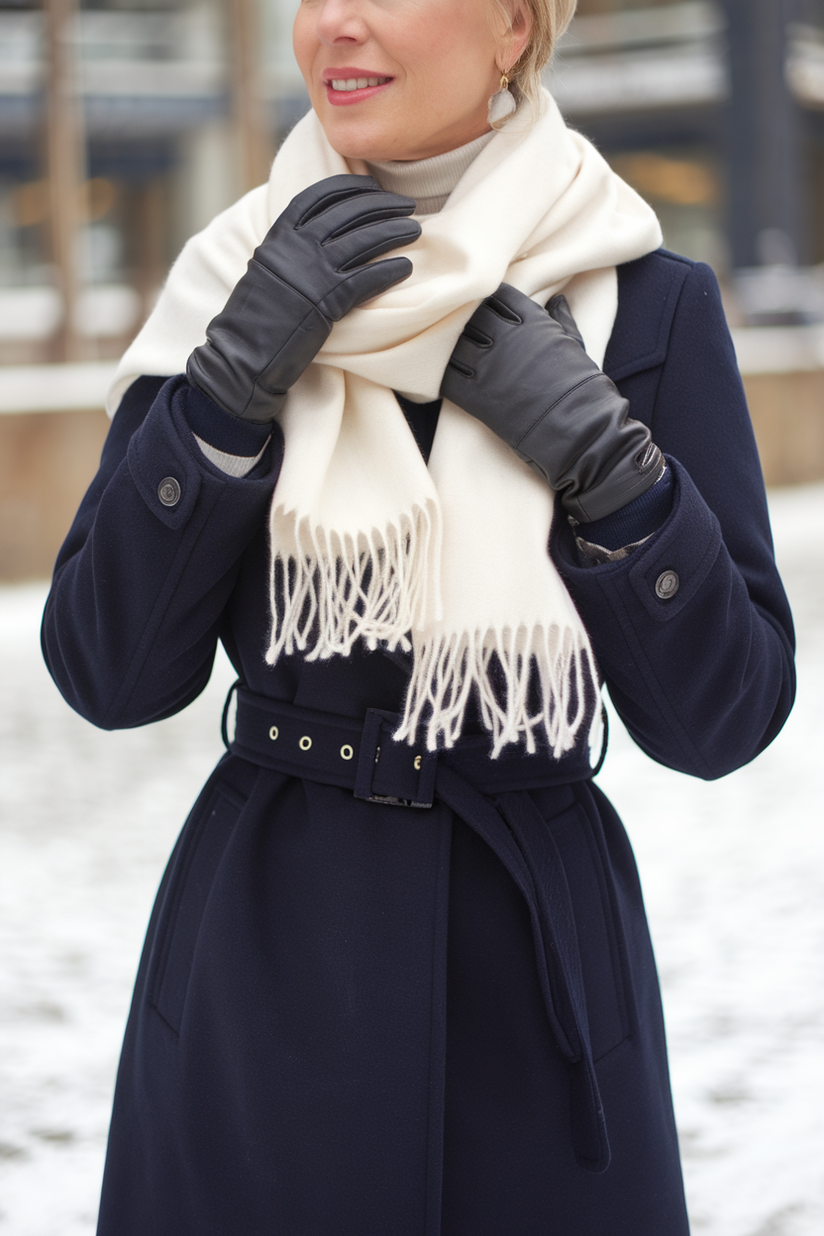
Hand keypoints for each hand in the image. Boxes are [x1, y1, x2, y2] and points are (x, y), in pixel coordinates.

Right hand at [187, 175, 420, 422]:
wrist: (242, 355)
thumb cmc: (253, 319)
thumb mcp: (265, 270)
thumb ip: (287, 250)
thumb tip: (311, 238)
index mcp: (279, 235)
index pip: (319, 196)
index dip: (351, 187)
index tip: (373, 186)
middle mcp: (296, 247)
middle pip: (348, 213)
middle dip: (382, 204)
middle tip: (407, 204)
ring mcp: (312, 273)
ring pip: (363, 241)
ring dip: (394, 232)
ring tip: (414, 230)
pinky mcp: (327, 302)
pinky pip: (367, 279)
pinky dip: (389, 270)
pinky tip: (406, 267)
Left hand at [441, 284, 663, 522]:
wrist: (578, 429)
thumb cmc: (582, 389)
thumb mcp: (576, 346)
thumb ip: (562, 320)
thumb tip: (558, 299)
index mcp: (531, 320)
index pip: (497, 295)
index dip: (487, 298)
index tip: (482, 304)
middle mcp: (505, 337)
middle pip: (468, 314)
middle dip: (461, 316)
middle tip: (453, 322)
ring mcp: (487, 365)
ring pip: (451, 341)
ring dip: (444, 342)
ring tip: (440, 345)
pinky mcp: (475, 395)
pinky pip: (444, 375)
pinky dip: (438, 371)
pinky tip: (436, 372)